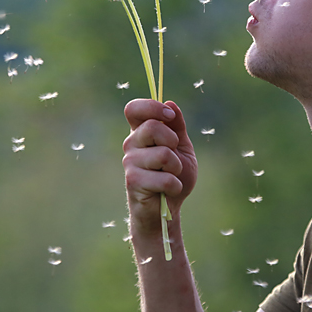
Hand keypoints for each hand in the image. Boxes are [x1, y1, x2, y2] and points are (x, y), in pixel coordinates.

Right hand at [123, 99, 197, 234]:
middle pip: (152, 127)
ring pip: (163, 154)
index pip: (133, 109)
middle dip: (172, 140)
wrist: (168, 207)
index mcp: (141, 132)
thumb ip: (177, 127)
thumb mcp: (181, 147)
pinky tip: (170, 190)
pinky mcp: (133, 181)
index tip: (169, 116)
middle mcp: (131, 144)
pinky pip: (165, 178)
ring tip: (172, 175)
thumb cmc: (173, 175)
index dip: (152, 107)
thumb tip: (171, 104)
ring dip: (177, 167)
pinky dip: (175, 185)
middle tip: (174, 156)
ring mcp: (130, 162)